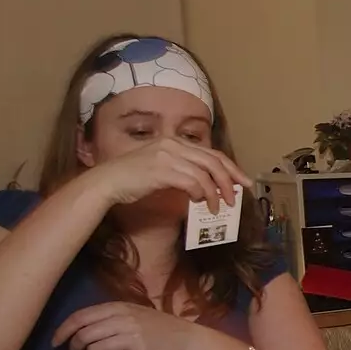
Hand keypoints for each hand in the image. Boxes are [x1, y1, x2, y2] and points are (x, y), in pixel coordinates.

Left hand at [53, 301, 199, 349]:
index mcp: (118, 307)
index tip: (55, 343)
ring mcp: (131, 338)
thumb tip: (77, 329)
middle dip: (75, 347)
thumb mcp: (131, 311)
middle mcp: (123, 321)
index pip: (81, 317)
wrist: (183, 338)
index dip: (63, 330)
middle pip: (84, 335)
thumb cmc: (154, 324)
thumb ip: (107, 316)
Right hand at [85, 137, 252, 211]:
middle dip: (229, 180)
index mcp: (174, 142)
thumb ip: (183, 170)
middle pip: (213, 161)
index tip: (243, 182)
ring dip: (215, 193)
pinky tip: (198, 202)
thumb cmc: (133, 179)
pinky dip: (200, 193)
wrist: (107, 182)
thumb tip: (207, 186)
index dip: (231, 167)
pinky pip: (192, 182)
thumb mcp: (161, 168)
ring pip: (205, 173)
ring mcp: (167, 156)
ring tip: (218, 207)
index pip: (211, 153)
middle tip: (236, 197)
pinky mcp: (161, 170)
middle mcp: (172, 145)